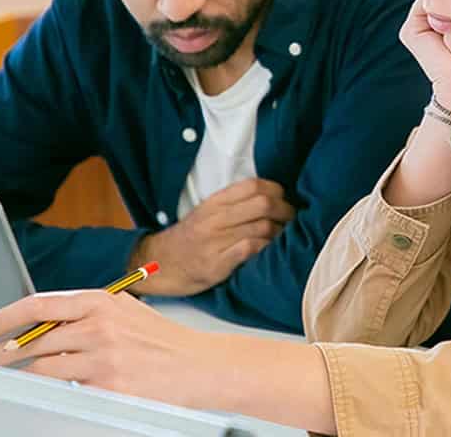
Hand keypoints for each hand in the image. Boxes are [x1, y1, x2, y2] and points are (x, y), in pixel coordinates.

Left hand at [0, 289, 207, 407]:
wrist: (200, 367)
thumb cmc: (163, 341)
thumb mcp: (126, 312)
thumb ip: (88, 313)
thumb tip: (42, 322)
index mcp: (102, 301)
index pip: (40, 304)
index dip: (6, 316)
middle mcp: (100, 326)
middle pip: (34, 340)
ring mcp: (103, 358)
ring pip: (43, 367)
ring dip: (17, 374)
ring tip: (0, 379)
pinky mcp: (108, 388)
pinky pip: (66, 391)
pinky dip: (53, 391)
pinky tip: (46, 391)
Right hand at [129, 177, 294, 296]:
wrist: (160, 264)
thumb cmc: (191, 238)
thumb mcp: (207, 212)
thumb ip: (234, 203)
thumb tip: (272, 197)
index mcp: (214, 202)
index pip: (253, 186)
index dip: (275, 190)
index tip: (283, 198)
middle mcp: (215, 219)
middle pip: (263, 204)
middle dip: (285, 210)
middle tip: (291, 219)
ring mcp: (215, 242)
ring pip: (261, 227)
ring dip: (280, 232)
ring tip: (284, 236)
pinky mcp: (216, 264)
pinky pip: (250, 249)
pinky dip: (265, 248)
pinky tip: (269, 251)